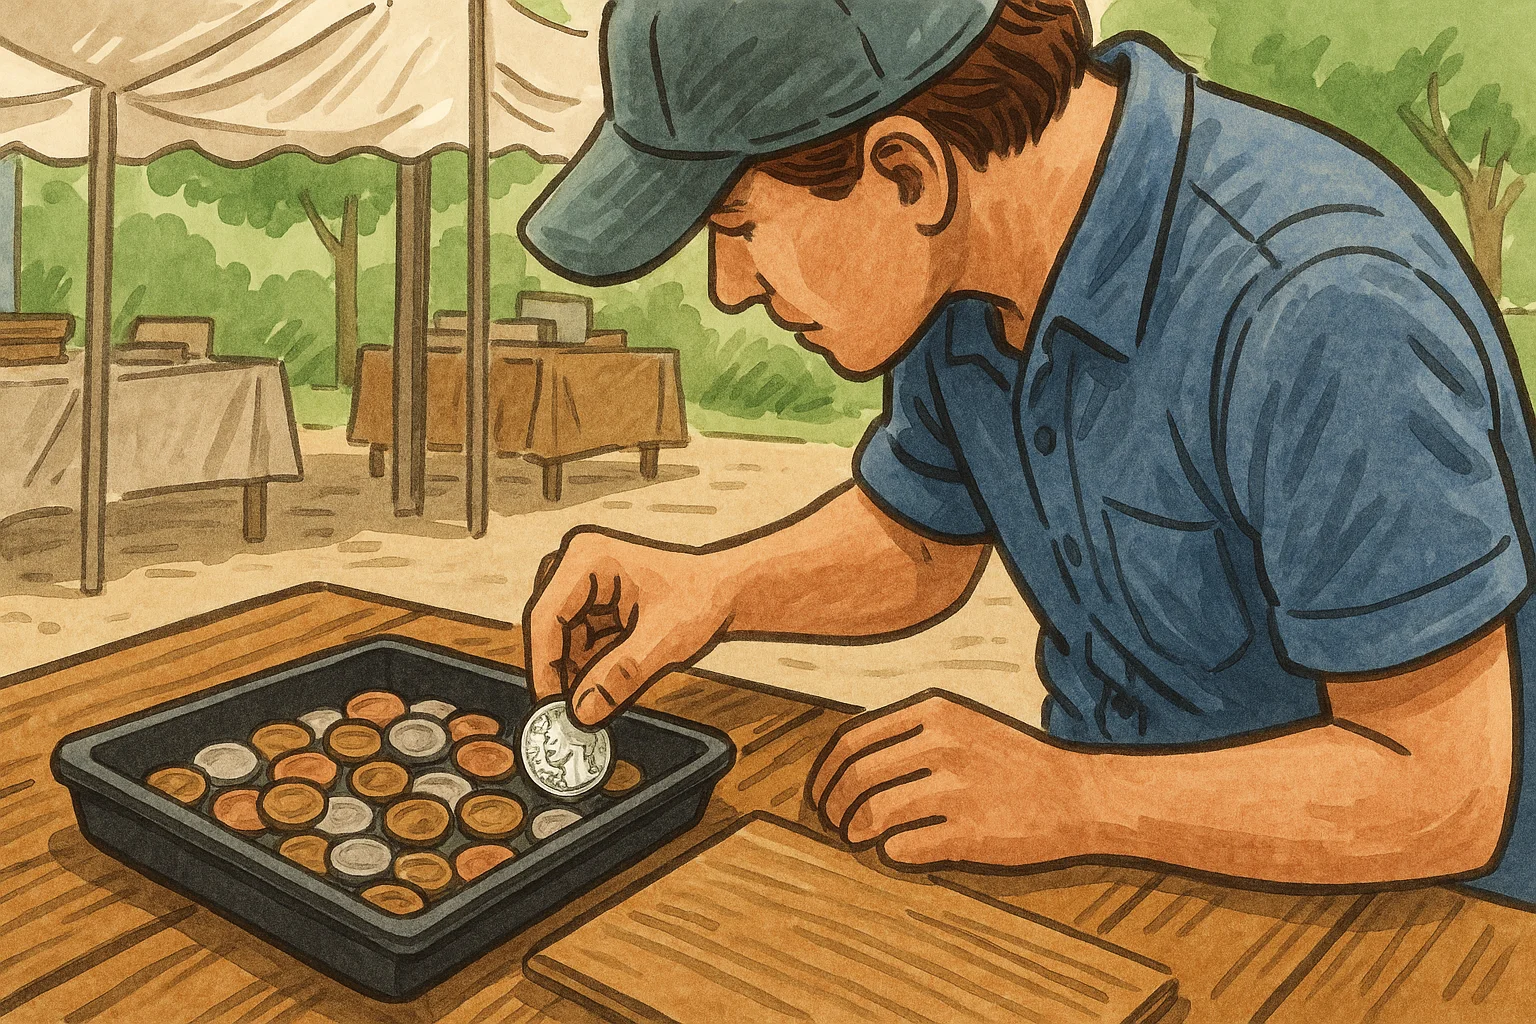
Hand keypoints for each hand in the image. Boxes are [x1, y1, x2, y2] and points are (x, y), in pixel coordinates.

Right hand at [523, 527, 734, 725]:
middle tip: (568, 712)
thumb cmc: (703, 598)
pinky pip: (577, 640)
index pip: (546, 617)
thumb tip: (582, 712)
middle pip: (548, 628)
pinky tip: (606, 684)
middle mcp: (577, 564)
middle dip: (559, 670)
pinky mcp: (591, 601)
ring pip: (561, 638)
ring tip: (595, 701)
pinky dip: (588, 666)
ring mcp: (583, 582)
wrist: (726, 591)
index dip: (544, 665)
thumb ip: (621, 676)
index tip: (550, 706)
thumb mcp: (665, 639)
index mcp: (588, 558)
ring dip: (574, 672)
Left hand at [807, 690, 1093, 868]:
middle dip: (834, 807)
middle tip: (835, 826)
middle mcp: (942, 743)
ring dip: (856, 832)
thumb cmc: (1013, 762)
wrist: (1079, 793)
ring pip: (874, 813)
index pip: (852, 740)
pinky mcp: (971, 832)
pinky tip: (900, 850)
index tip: (819, 796)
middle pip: (856, 778)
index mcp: (935, 711)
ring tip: (859, 839)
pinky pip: (905, 847)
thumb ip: (907, 734)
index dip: (825, 773)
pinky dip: (892, 852)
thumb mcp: (962, 723)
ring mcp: (958, 788)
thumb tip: (841, 766)